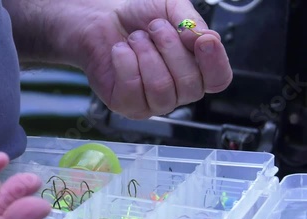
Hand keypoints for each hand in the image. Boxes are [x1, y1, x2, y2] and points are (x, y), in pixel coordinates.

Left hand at [49, 0, 232, 118]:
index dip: (214, 62)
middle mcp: (178, 92)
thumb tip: (205, 38)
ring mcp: (153, 103)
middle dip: (169, 47)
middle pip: (189, 84)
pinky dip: (125, 61)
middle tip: (154, 27)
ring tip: (136, 38)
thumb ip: (192, 22)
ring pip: (161, 87)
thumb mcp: (172, 8)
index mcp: (197, 70)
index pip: (218, 80)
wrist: (102, 21)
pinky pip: (132, 89)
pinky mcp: (127, 105)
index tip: (203, 40)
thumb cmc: (139, 19)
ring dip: (146, 53)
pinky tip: (121, 51)